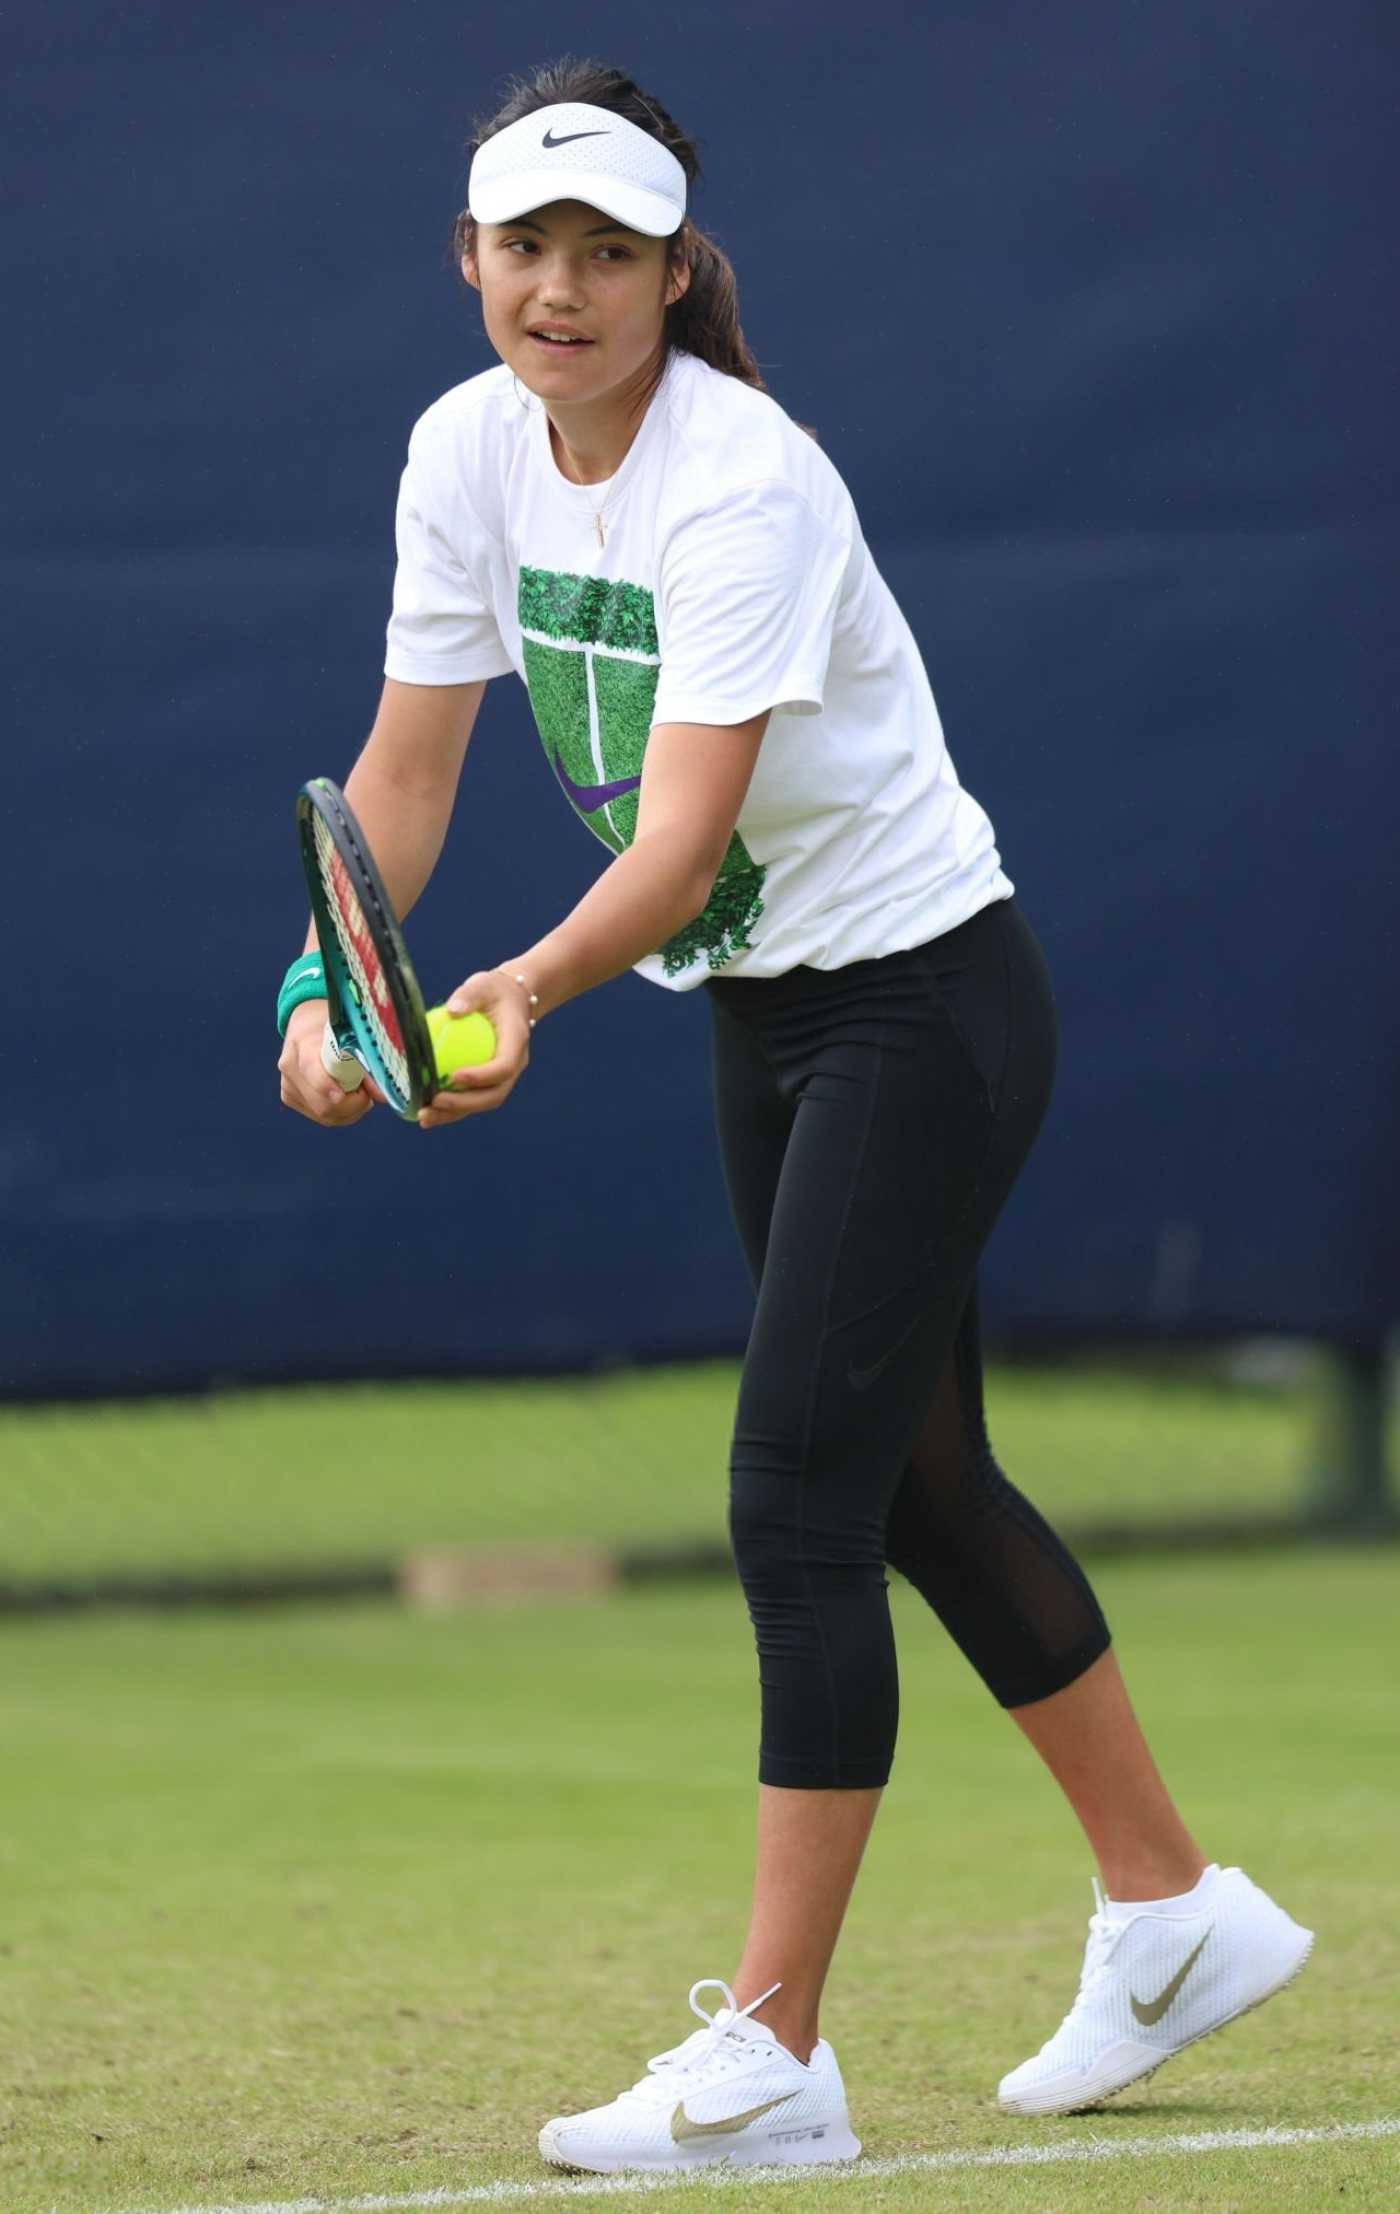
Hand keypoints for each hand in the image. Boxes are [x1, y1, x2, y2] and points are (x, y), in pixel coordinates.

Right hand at [277, 1000, 386, 1126]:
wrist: (308, 1025)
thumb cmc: (335, 1025)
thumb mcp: (354, 1034)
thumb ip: (368, 1062)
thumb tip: (382, 1095)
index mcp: (304, 1041)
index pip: (311, 1068)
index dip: (326, 1085)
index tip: (342, 1095)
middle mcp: (291, 1066)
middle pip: (322, 1103)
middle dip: (353, 1104)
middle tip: (368, 1092)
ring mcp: (288, 1084)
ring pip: (324, 1115)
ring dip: (350, 1110)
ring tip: (360, 1092)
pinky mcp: (290, 1097)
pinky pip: (321, 1116)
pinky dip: (341, 1113)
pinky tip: (348, 1098)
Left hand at [416, 968, 532, 1129]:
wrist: (511, 1001)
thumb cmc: (494, 991)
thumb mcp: (483, 984)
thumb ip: (469, 995)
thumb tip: (451, 1010)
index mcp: (516, 1042)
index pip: (504, 1067)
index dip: (482, 1076)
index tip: (455, 1076)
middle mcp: (514, 1065)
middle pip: (493, 1094)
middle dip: (464, 1104)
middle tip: (434, 1102)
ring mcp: (503, 1077)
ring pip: (481, 1103)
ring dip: (453, 1113)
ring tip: (424, 1116)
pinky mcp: (489, 1082)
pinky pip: (470, 1099)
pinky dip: (449, 1108)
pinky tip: (425, 1110)